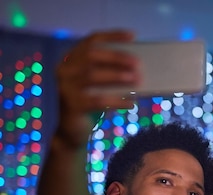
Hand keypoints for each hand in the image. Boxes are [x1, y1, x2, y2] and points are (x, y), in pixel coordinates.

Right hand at [55, 30, 138, 147]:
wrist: (73, 132)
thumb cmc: (91, 104)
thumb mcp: (99, 86)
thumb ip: (111, 73)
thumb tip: (139, 68)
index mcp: (71, 59)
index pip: (91, 40)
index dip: (112, 36)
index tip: (133, 36)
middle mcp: (64, 69)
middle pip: (91, 55)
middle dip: (117, 58)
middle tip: (138, 64)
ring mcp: (65, 86)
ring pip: (92, 76)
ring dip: (117, 77)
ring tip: (137, 80)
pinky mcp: (71, 105)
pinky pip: (97, 100)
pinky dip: (116, 100)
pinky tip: (131, 103)